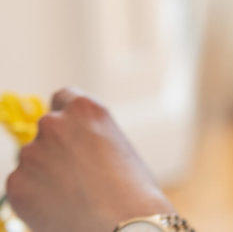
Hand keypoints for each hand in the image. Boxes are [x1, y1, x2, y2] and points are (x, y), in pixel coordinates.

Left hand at [5, 87, 175, 231]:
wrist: (120, 223)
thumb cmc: (132, 189)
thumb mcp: (118, 145)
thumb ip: (90, 135)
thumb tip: (73, 146)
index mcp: (85, 109)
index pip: (63, 97)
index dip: (67, 117)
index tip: (71, 132)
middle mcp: (53, 123)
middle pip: (46, 130)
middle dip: (55, 147)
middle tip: (75, 173)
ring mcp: (31, 153)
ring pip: (32, 160)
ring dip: (44, 172)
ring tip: (72, 195)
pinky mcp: (16, 183)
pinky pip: (21, 186)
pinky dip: (34, 196)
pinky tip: (59, 207)